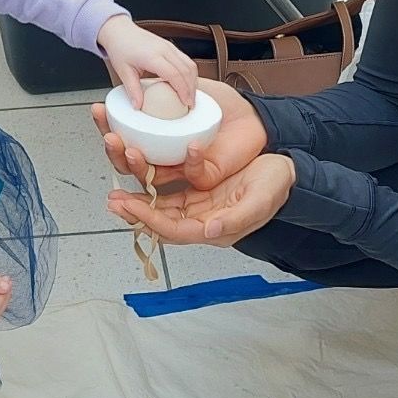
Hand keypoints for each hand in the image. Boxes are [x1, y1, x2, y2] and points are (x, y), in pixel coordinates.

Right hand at [90, 77, 266, 191]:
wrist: (255, 114)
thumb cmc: (224, 105)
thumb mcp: (187, 87)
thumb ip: (162, 87)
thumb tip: (134, 83)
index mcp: (157, 137)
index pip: (125, 137)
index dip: (107, 126)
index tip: (97, 110)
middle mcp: (166, 156)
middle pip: (130, 163)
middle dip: (114, 151)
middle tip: (109, 136)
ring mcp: (183, 169)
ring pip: (152, 177)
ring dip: (137, 164)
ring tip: (130, 149)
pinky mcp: (205, 177)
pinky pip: (191, 173)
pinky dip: (189, 160)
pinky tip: (190, 145)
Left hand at [96, 15, 197, 107]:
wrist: (119, 31)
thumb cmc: (120, 48)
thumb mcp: (123, 72)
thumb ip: (132, 90)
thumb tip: (138, 106)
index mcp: (152, 56)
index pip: (174, 74)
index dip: (183, 90)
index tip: (186, 103)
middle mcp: (164, 49)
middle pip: (187, 70)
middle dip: (192, 89)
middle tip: (191, 104)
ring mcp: (169, 46)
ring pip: (190, 64)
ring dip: (193, 81)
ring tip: (190, 96)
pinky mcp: (170, 46)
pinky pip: (186, 60)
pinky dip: (190, 73)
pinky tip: (186, 83)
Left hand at [107, 152, 295, 245]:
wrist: (285, 170)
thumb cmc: (275, 187)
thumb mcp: (260, 201)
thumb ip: (236, 218)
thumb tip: (211, 230)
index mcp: (213, 228)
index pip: (173, 230)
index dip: (149, 219)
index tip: (128, 205)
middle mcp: (200, 219)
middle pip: (159, 219)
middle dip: (134, 209)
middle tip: (111, 198)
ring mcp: (196, 203)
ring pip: (159, 203)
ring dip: (136, 194)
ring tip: (115, 188)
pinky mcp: (195, 186)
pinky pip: (166, 186)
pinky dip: (148, 179)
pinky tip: (135, 167)